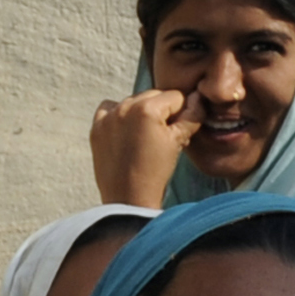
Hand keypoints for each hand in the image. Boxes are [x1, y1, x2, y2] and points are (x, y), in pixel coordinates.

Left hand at [92, 88, 200, 206]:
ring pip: (133, 101)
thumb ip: (193, 115)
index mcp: (147, 108)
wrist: (128, 200)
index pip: (175, 96)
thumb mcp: (178, 142)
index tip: (176, 132)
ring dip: (141, 113)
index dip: (181, 113)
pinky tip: (125, 132)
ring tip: (143, 138)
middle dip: (161, 112)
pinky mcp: (96, 128)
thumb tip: (198, 98)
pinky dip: (118, 115)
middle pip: (154, 96)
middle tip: (160, 137)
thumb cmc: (156, 173)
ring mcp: (108, 117)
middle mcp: (125, 107)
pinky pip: (109, 108)